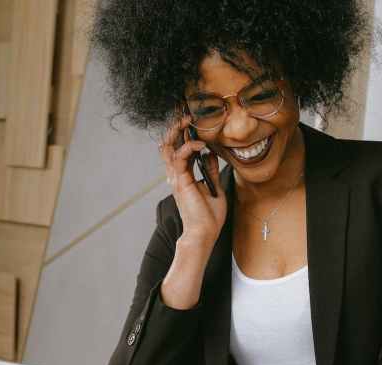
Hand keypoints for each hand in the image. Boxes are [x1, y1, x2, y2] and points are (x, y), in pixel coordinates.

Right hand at [160, 115, 226, 249]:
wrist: (204, 233)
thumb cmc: (208, 217)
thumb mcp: (214, 189)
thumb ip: (210, 171)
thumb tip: (210, 154)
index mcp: (182, 176)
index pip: (177, 148)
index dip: (181, 133)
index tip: (191, 120)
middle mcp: (176, 175)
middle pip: (168, 144)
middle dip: (175, 127)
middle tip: (185, 114)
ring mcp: (176, 178)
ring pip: (168, 147)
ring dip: (177, 131)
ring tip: (188, 121)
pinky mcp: (181, 182)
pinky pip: (179, 158)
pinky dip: (189, 147)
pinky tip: (201, 144)